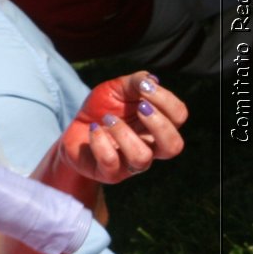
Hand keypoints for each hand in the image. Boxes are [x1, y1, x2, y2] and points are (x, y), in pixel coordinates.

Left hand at [60, 73, 185, 182]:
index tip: (143, 87)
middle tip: (139, 108)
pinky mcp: (109, 172)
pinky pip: (111, 162)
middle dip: (158, 124)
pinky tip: (94, 128)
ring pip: (142, 158)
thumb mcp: (115, 89)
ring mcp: (131, 163)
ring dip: (124, 133)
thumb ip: (135, 82)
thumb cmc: (101, 109)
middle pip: (173, 146)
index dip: (166, 101)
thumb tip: (152, 81)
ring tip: (108, 119)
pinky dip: (100, 142)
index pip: (179, 116)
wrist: (72, 130)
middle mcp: (150, 147)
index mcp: (158, 125)